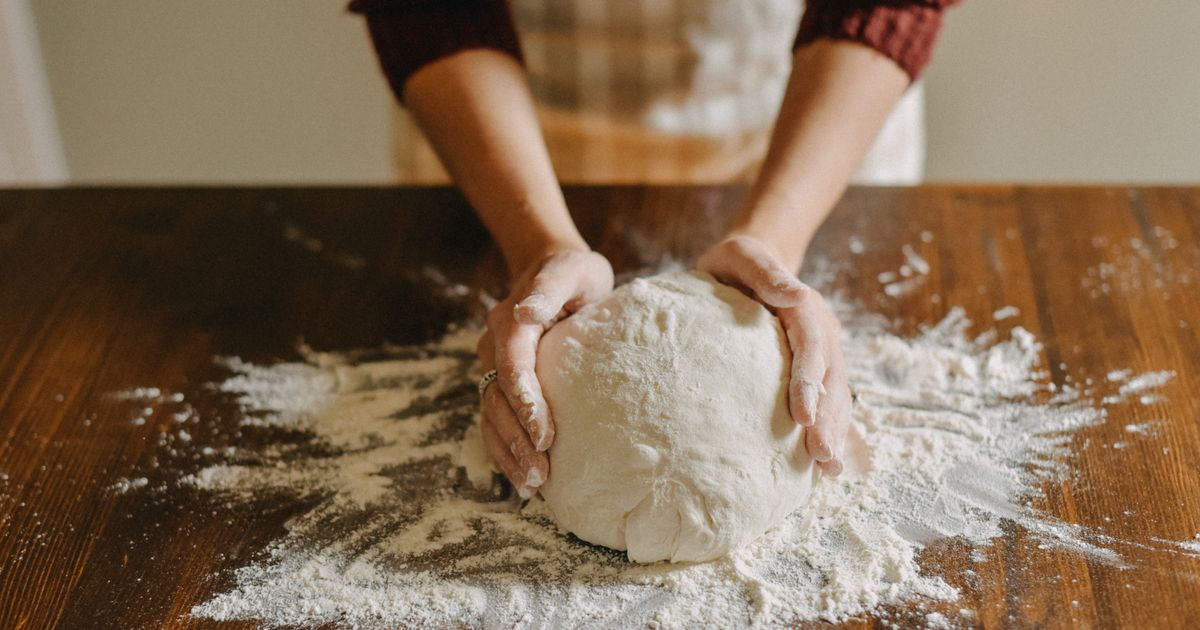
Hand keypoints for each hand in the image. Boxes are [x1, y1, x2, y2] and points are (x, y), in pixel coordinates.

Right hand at [477, 249, 613, 497]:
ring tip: (532, 486)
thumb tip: (525, 310)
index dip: (525, 402)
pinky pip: (495, 421)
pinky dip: (505, 452)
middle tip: (542, 474)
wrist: (554, 272)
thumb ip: (550, 288)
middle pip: (497, 399)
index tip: (545, 434)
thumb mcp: (570, 271)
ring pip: (491, 416)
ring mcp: (493, 367)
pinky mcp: (501, 384)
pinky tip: (522, 480)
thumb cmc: (573, 274)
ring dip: (508, 453)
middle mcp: (494, 346)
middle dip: (517, 439)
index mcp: (511, 321)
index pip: (512, 365)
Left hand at [697, 235, 849, 475]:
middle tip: (823, 456)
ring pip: (835, 395)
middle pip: (831, 378)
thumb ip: (766, 272)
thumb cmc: (738, 263)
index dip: (810, 381)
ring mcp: (820, 354)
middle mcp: (821, 333)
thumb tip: (796, 293)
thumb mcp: (743, 256)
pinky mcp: (811, 371)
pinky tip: (821, 465)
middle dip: (829, 419)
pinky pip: (825, 402)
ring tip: (830, 468)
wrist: (749, 264)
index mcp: (806, 308)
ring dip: (835, 431)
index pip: (812, 345)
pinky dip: (827, 430)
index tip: (804, 414)